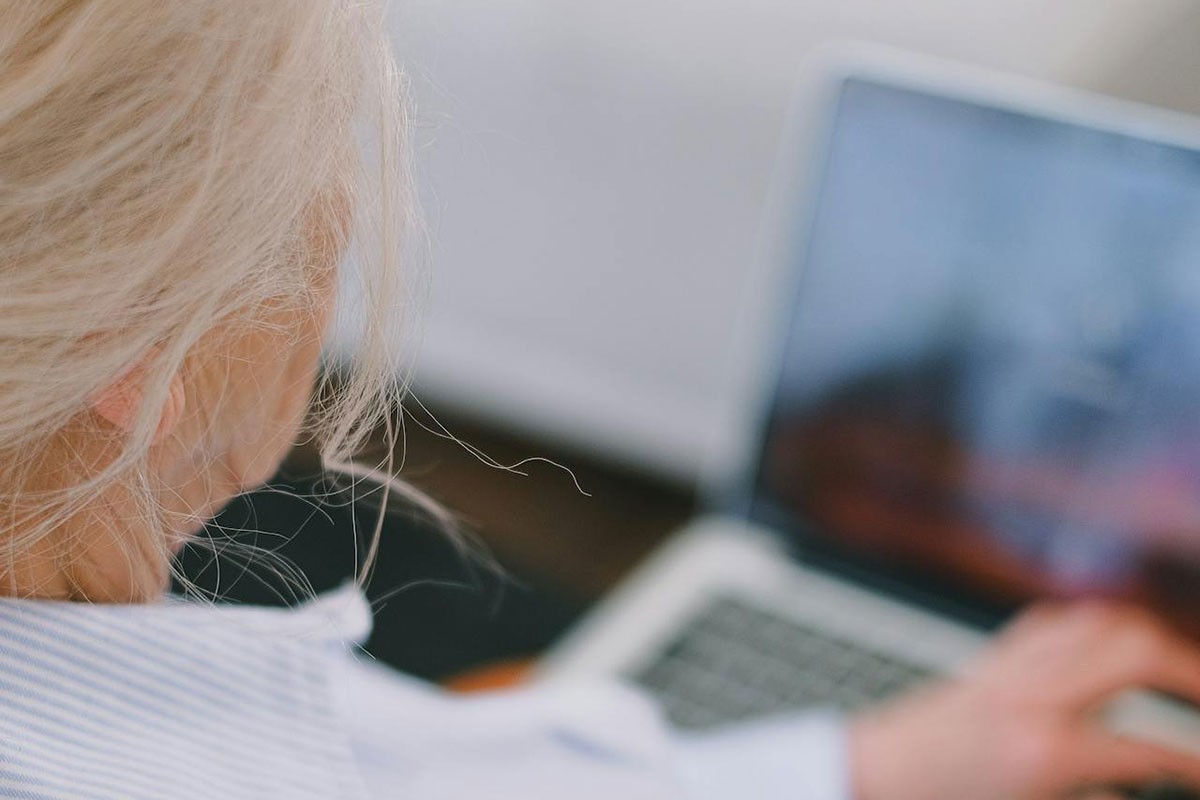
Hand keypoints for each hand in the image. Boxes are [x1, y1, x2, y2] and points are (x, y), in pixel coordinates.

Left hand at [850, 603, 1199, 799]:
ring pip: (1102, 621)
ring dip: (1154, 639)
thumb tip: (1156, 780)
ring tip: (1181, 670)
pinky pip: (1060, 621)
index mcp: (1047, 751)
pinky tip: (1115, 648)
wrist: (880, 773)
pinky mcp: (995, 656)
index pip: (1151, 750)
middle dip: (1193, 672)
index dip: (1196, 763)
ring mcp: (1014, 668)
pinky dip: (1099, 627)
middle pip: (1138, 653)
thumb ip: (1099, 796)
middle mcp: (1034, 697)